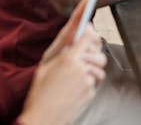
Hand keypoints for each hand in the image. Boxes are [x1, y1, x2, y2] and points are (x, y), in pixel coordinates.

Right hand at [19, 0, 106, 124]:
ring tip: (77, 74)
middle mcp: (80, 68)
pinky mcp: (90, 93)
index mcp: (68, 59)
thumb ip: (63, 46)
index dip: (90, 31)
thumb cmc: (40, 91)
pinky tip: (75, 87)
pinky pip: (95, 82)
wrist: (42, 118)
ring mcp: (87, 81)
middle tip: (82, 54)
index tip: (89, 25)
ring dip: (93, 68)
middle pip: (98, 51)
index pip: (88, 36)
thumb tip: (74, 29)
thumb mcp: (46, 64)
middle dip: (93, 51)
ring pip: (100, 67)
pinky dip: (89, 82)